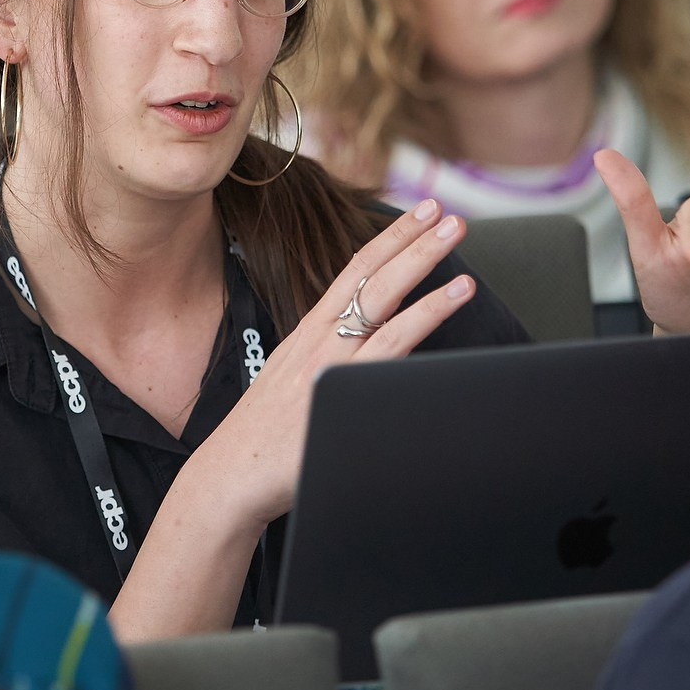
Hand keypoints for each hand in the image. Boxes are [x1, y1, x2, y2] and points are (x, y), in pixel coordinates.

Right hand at [203, 198, 476, 528]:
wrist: (231, 476)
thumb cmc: (262, 439)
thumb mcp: (292, 383)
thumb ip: (326, 361)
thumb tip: (360, 349)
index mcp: (309, 333)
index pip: (353, 271)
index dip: (388, 239)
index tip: (417, 214)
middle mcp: (321, 340)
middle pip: (372, 276)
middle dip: (412, 241)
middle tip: (447, 213)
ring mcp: (332, 363)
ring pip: (386, 303)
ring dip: (424, 269)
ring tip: (458, 247)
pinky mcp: (342, 391)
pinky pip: (392, 347)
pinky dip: (423, 318)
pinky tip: (450, 302)